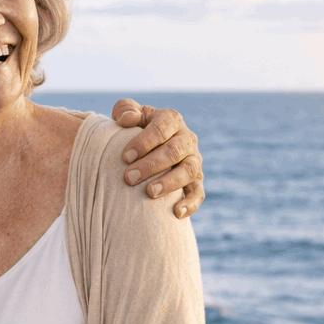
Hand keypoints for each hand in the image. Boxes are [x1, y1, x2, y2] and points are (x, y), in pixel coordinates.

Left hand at [110, 100, 204, 218]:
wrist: (150, 150)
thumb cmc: (135, 131)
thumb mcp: (130, 116)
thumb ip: (125, 109)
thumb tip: (126, 119)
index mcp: (171, 120)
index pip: (161, 128)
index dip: (144, 142)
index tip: (125, 157)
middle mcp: (187, 139)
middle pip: (175, 151)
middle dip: (151, 165)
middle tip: (129, 178)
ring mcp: (194, 160)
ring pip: (189, 171)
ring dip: (170, 182)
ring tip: (149, 193)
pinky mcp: (197, 181)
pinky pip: (198, 193)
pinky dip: (191, 203)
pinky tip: (176, 213)